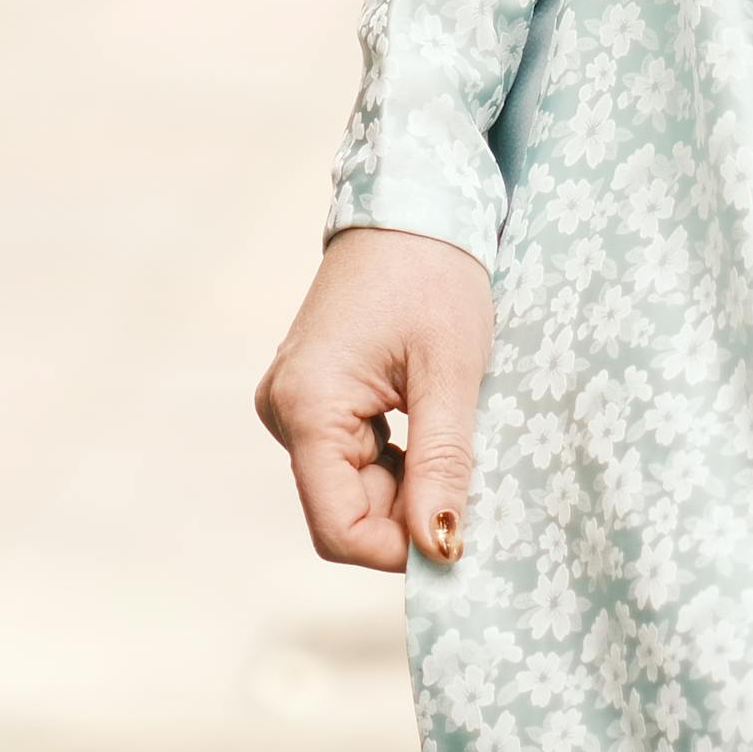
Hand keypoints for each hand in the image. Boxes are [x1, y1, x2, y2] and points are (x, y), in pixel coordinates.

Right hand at [255, 222, 493, 575]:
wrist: (412, 201)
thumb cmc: (434, 272)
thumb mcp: (451, 372)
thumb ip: (442, 466)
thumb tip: (440, 548)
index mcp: (307, 405)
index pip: (337, 528)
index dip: (397, 549)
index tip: (458, 538)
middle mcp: (284, 410)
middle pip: (343, 511)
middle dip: (407, 513)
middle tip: (468, 474)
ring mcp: (292, 404)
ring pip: (349, 490)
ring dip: (405, 487)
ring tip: (451, 436)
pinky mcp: (311, 397)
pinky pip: (348, 461)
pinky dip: (395, 464)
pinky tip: (428, 427)